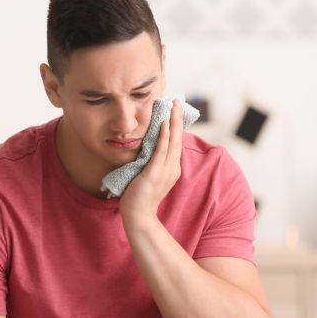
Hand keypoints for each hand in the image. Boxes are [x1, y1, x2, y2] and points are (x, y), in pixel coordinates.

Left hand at [119, 100, 183, 226]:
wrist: (138, 215)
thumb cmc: (139, 196)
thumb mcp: (148, 175)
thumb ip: (150, 163)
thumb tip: (146, 149)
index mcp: (172, 168)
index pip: (175, 143)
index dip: (176, 127)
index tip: (174, 111)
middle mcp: (172, 168)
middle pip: (178, 138)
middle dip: (177, 119)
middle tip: (177, 101)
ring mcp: (166, 170)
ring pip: (172, 141)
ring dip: (173, 122)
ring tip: (173, 106)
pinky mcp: (155, 173)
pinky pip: (161, 150)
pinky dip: (164, 136)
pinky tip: (164, 124)